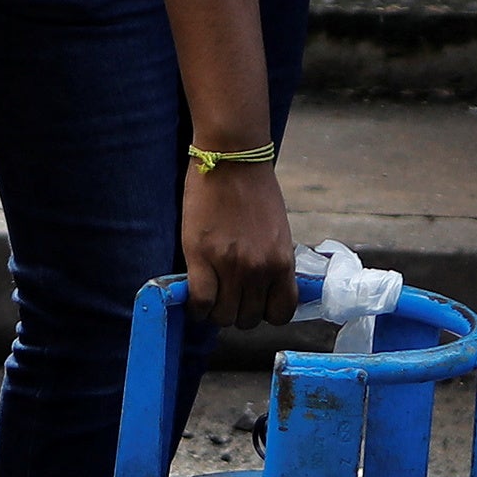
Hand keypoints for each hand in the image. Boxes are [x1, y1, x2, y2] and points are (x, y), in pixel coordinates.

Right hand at [180, 158, 297, 329]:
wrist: (232, 158)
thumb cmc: (256, 189)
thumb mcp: (278, 231)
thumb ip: (272, 261)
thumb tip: (261, 287)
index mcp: (282, 261)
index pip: (281, 313)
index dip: (265, 313)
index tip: (253, 303)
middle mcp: (259, 269)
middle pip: (248, 318)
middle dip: (237, 312)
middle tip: (227, 296)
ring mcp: (230, 265)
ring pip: (223, 316)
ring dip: (215, 311)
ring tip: (209, 295)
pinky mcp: (201, 257)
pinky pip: (200, 302)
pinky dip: (196, 307)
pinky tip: (194, 297)